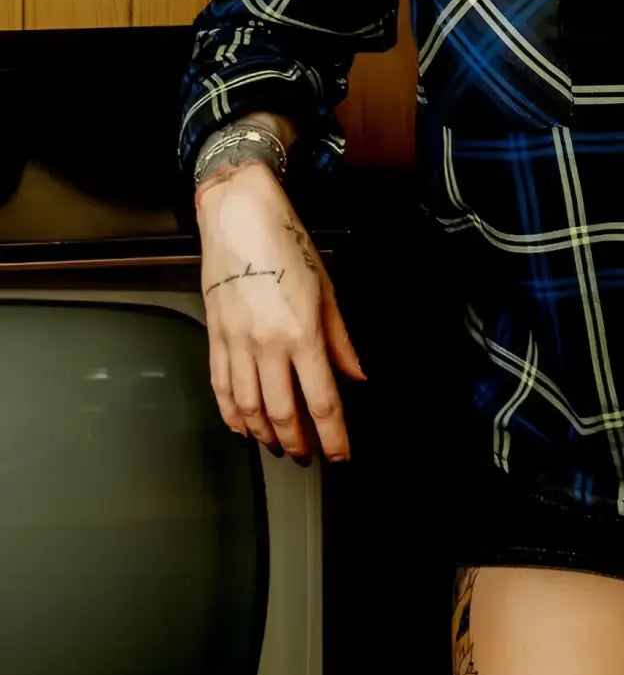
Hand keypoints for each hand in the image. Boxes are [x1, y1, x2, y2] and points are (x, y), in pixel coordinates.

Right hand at [196, 164, 366, 460]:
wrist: (240, 219)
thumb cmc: (287, 246)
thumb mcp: (326, 289)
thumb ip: (340, 339)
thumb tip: (356, 374)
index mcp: (303, 334)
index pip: (322, 399)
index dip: (333, 434)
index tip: (341, 453)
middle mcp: (268, 346)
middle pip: (282, 412)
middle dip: (297, 441)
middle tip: (308, 455)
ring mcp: (237, 345)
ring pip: (248, 408)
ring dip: (264, 434)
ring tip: (278, 445)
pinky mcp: (215, 338)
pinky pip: (221, 388)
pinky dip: (231, 414)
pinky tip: (242, 427)